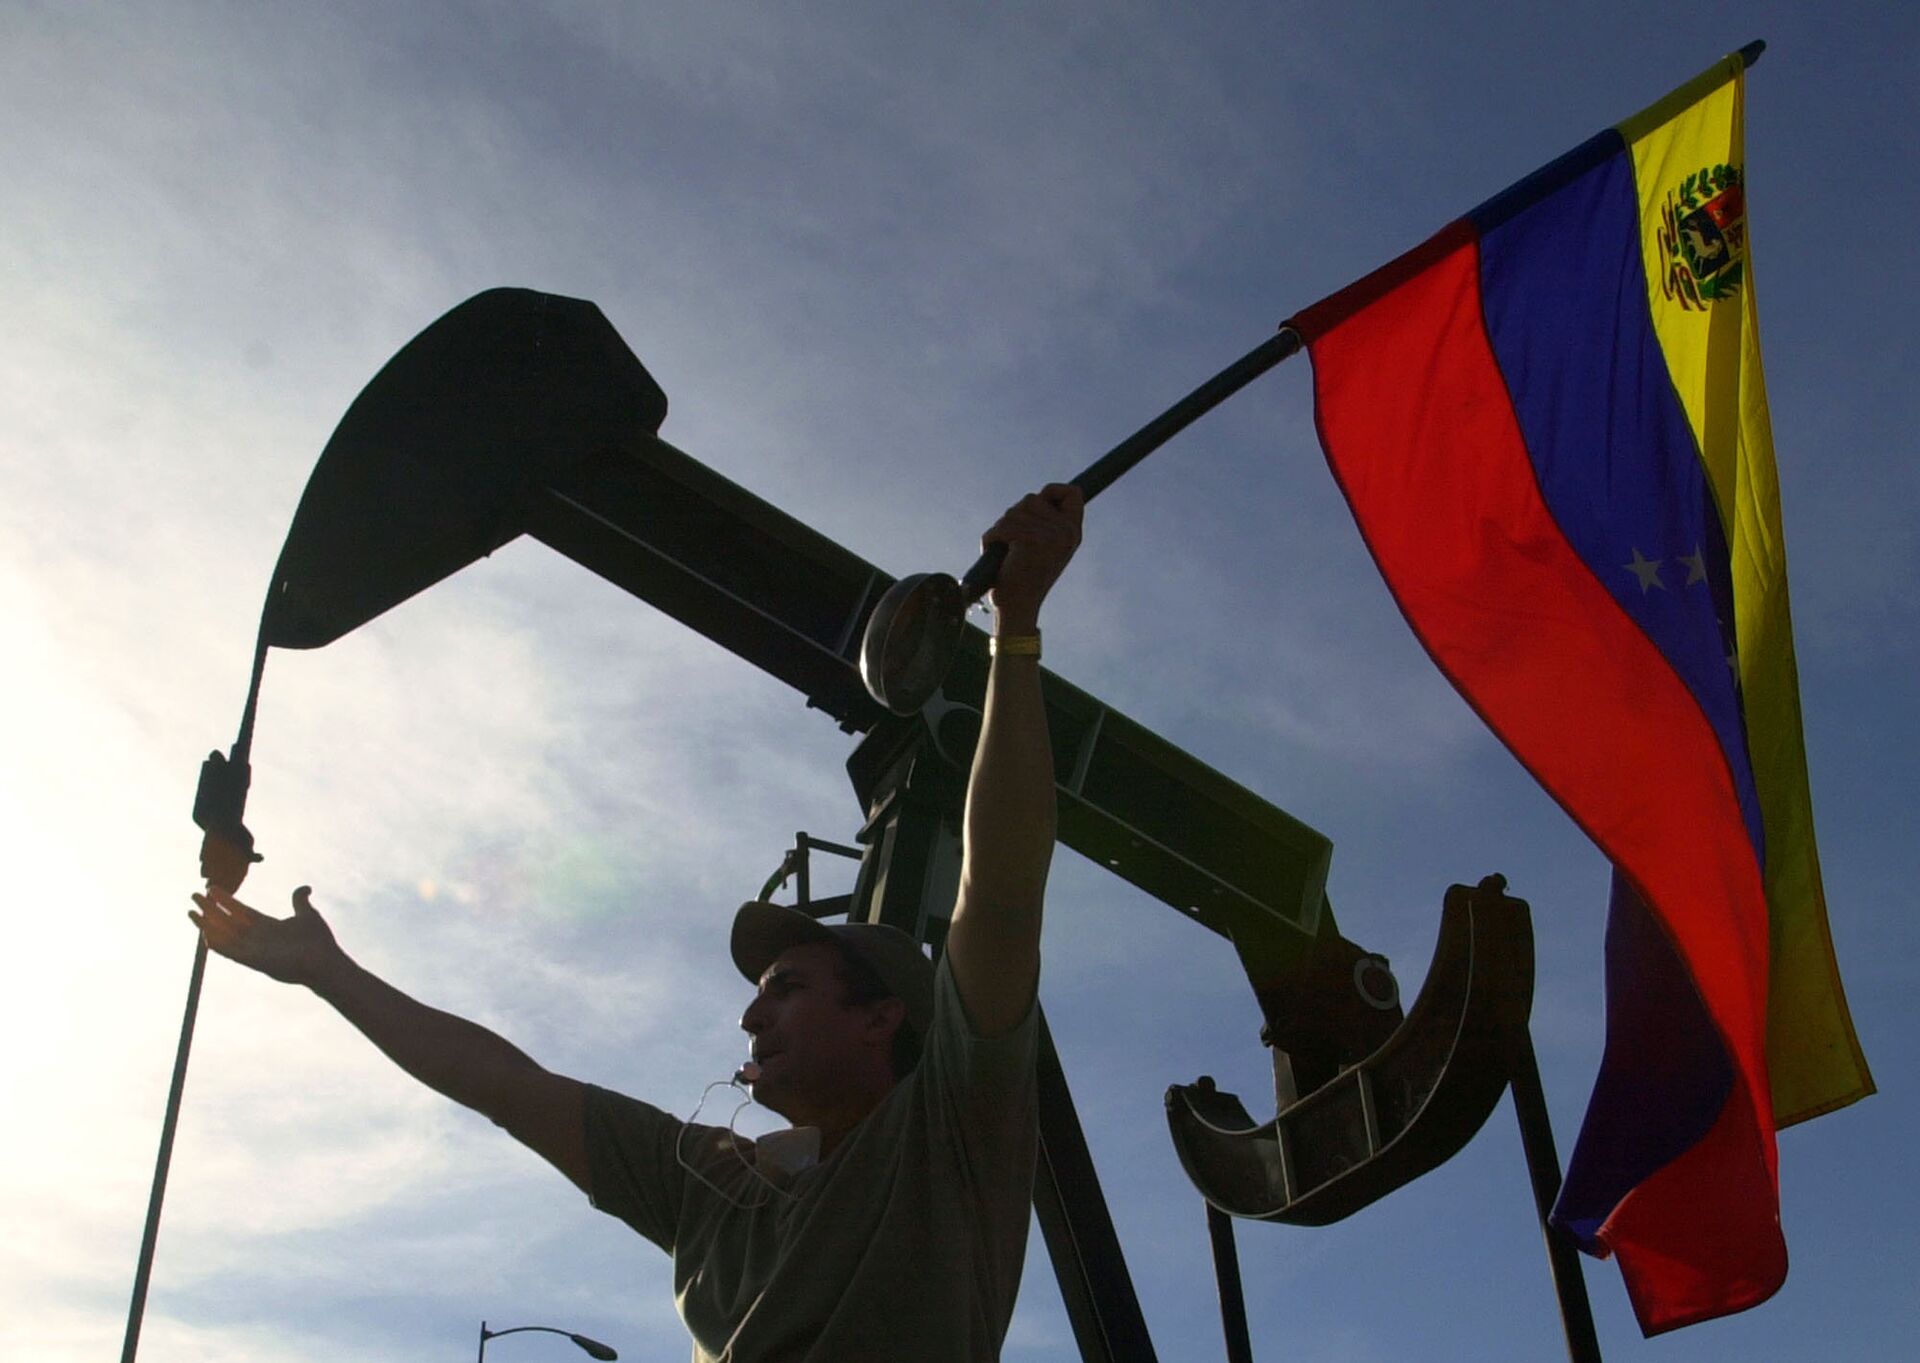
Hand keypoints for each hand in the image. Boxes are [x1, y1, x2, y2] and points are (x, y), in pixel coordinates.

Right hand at [190, 884, 343, 988]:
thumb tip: (305, 887)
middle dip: (211, 909)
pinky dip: (217, 944)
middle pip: (227, 920)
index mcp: (267, 926)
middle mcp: (257, 938)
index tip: (212, 888)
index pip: (241, 911)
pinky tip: (204, 934)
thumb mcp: (307, 914)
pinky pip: (229, 952)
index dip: (226, 901)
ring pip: (224, 934)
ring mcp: (254, 949)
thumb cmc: (318, 941)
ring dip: (207, 924)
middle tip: (194, 895)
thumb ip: (300, 901)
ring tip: (191, 912)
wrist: (325, 960)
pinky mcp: (253, 960)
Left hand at [981, 483, 1083, 632]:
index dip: (1052, 491)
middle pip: (1032, 499)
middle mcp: (1067, 532)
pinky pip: (1003, 527)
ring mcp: (1051, 536)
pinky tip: (997, 554)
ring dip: (1001, 528)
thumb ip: (1045, 524)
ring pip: (1014, 511)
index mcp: (1073, 533)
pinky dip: (992, 538)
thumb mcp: (1045, 547)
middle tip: (1012, 543)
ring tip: (1005, 551)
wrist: (1019, 608)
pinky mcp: (1031, 541)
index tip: (1038, 501)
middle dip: (1015, 516)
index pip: (1073, 493)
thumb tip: (1034, 499)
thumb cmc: (1024, 580)